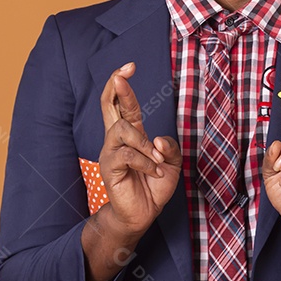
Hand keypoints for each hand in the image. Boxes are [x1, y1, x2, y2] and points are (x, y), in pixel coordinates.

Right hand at [97, 62, 180, 236]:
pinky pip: (128, 155)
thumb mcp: (171, 163)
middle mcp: (117, 138)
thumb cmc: (154, 186)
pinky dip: (146, 162)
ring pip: (123, 131)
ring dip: (144, 144)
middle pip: (109, 105)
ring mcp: (111, 152)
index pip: (124, 103)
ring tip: (157, 162)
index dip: (124, 84)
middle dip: (115, 86)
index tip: (129, 66)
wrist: (143, 214)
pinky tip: (154, 172)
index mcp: (131, 133)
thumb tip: (157, 140)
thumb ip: (169, 147)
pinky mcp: (109, 167)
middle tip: (122, 74)